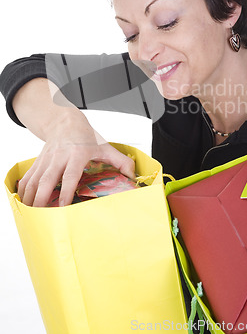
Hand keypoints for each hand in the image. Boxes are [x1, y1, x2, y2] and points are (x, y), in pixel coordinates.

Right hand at [17, 114, 134, 206]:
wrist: (66, 121)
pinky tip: (24, 202)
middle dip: (42, 198)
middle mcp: (59, 157)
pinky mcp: (38, 161)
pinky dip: (23, 190)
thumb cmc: (85, 136)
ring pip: (34, 180)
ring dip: (30, 197)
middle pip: (46, 180)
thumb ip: (120, 161)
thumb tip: (132, 176)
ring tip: (31, 213)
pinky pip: (27, 177)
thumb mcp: (105, 146)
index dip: (65, 191)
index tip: (62, 206)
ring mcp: (46, 159)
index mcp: (77, 154)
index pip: (70, 175)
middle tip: (41, 215)